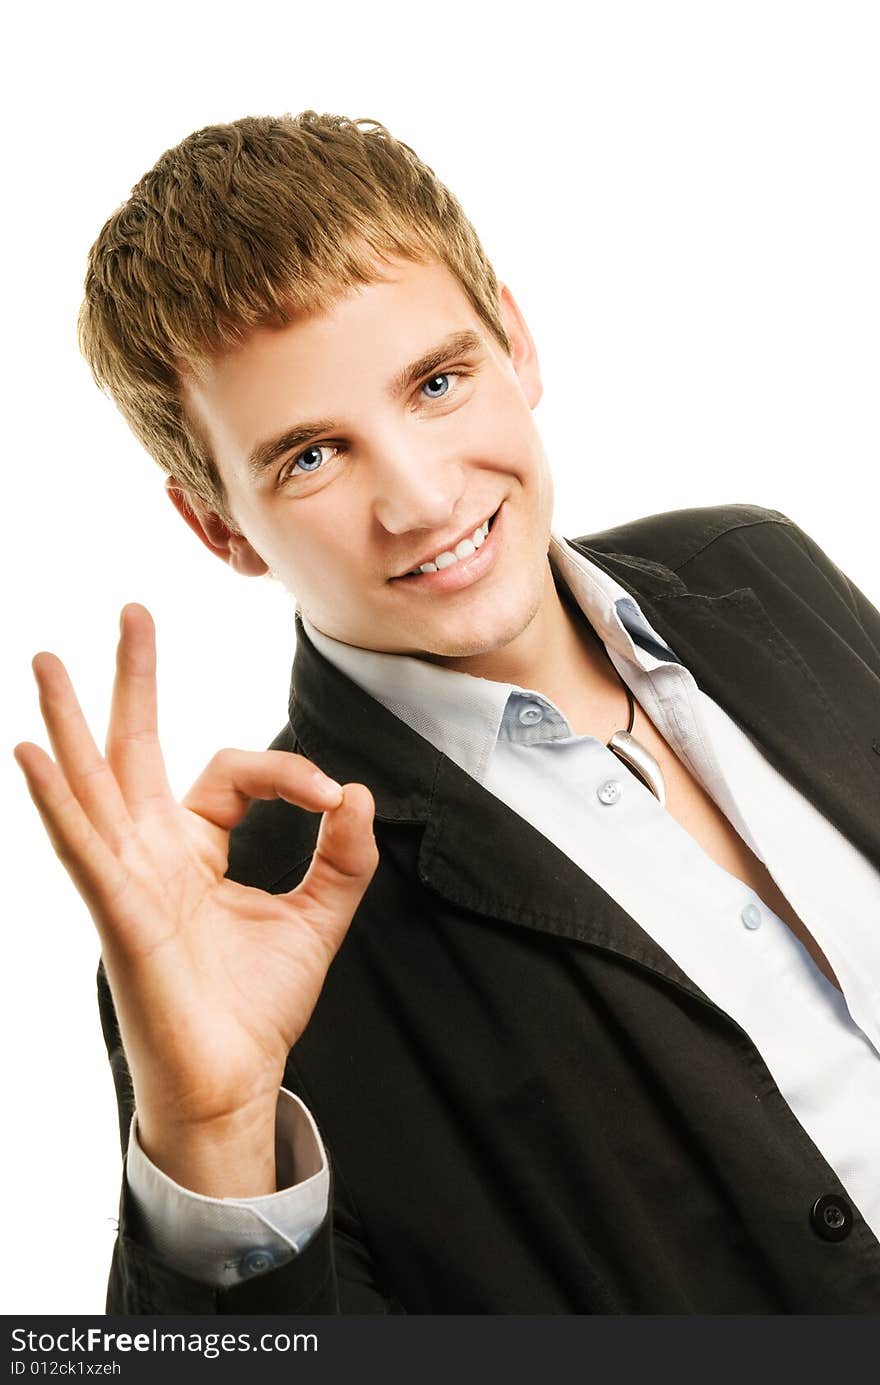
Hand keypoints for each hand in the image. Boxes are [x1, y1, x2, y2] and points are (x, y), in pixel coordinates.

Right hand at [14, 604, 377, 1192]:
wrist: (236, 1080)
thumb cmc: (256, 1005)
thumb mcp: (317, 918)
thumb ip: (341, 856)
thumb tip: (355, 791)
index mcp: (193, 849)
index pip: (230, 771)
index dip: (285, 771)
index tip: (331, 796)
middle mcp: (151, 854)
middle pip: (134, 750)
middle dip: (133, 680)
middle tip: (134, 612)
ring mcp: (127, 881)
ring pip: (93, 786)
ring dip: (68, 723)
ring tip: (45, 664)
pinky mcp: (119, 916)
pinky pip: (83, 849)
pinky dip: (58, 802)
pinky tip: (35, 754)